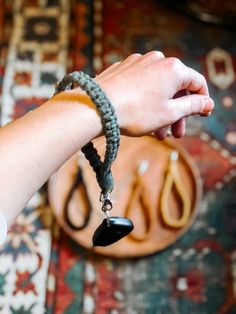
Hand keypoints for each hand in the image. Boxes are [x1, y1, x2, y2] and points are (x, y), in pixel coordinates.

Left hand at [96, 51, 213, 139]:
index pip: (197, 83)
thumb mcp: (169, 113)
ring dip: (161, 111)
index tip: (203, 114)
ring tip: (157, 133)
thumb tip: (207, 102)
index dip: (202, 100)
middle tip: (176, 134)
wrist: (95, 107)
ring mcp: (137, 62)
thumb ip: (192, 106)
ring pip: (157, 88)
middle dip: (177, 113)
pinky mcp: (122, 68)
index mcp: (173, 68)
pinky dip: (145, 102)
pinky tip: (141, 119)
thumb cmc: (135, 112)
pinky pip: (141, 85)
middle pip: (175, 87)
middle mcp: (157, 60)